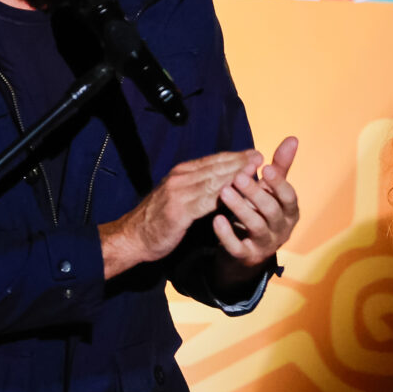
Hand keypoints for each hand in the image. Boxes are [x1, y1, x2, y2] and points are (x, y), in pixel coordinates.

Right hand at [99, 149, 260, 278]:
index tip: (254, 154)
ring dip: (235, 175)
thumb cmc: (158, 219)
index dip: (234, 157)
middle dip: (239, 162)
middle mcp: (179, 178)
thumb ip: (197, 187)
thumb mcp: (178, 197)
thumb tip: (222, 180)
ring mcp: (178, 193)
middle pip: (215, 167)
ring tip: (254, 172)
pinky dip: (224, 198)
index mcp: (180, 173)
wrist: (132, 237)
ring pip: (213, 181)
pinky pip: (206, 202)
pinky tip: (238, 197)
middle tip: (260, 158)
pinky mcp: (179, 211)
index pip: (212, 161)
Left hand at [210, 136, 299, 270]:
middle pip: (272, 211)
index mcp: (290, 212)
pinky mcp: (246, 257)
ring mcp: (265, 245)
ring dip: (240, 208)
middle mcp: (281, 229)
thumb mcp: (270, 191)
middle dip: (256, 193)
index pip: (289, 197)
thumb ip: (280, 167)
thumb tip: (293, 138)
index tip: (265, 167)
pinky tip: (216, 219)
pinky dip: (227, 235)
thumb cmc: (260, 212)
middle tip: (238, 177)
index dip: (279, 183)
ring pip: (256, 227)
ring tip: (224, 192)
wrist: (245, 250)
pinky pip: (238, 247)